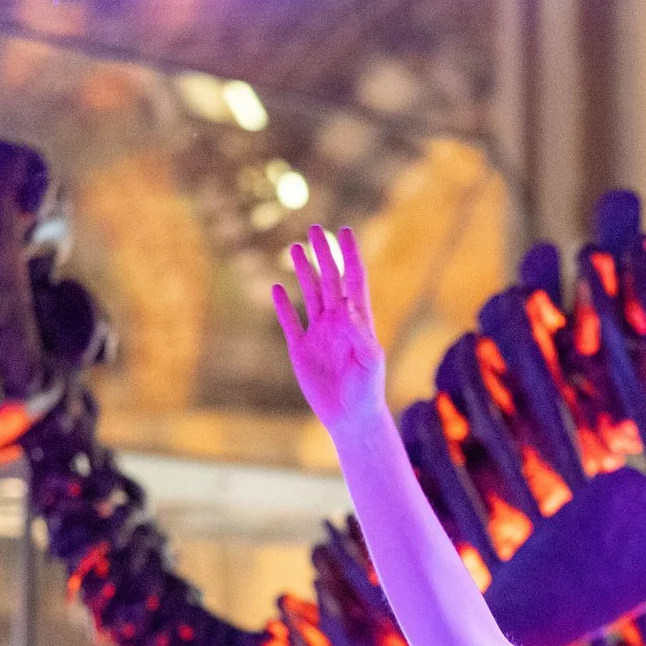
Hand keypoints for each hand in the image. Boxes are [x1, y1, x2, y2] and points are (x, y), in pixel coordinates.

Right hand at [273, 225, 388, 430]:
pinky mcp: (300, 349)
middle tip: (316, 229)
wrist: (351, 416)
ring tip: (295, 248)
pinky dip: (282, 306)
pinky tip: (276, 289)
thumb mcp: (369, 360)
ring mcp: (318, 333)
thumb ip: (359, 332)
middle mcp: (337, 321)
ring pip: (309, 294)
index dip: (350, 254)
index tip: (345, 231)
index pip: (354, 279)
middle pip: (329, 279)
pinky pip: (289, 322)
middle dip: (323, 254)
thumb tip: (344, 306)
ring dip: (303, 272)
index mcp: (357, 320)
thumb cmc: (368, 389)